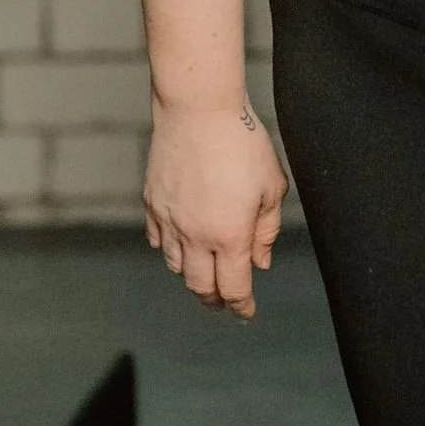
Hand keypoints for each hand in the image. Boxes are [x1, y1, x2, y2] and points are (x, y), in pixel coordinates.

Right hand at [144, 96, 287, 317]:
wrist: (199, 112)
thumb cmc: (244, 144)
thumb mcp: (271, 187)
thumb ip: (266, 229)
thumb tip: (261, 261)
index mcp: (229, 235)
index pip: (234, 285)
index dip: (241, 304)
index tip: (246, 312)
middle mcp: (195, 235)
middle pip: (200, 285)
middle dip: (215, 299)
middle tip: (226, 303)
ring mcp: (169, 221)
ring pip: (177, 266)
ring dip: (193, 277)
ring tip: (207, 277)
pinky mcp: (152, 204)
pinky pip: (160, 240)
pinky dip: (172, 252)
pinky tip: (182, 249)